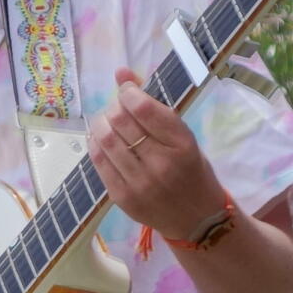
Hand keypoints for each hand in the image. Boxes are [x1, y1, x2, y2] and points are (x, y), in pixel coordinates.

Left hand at [93, 69, 234, 244]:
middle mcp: (160, 164)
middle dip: (114, 107)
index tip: (127, 90)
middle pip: (120, 122)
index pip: (143, 109)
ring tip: (108, 122)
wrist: (196, 219)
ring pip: (105, 140)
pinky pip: (99, 162)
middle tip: (118, 108)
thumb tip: (121, 73)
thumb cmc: (192, 170)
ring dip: (101, 123)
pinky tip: (103, 140)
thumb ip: (154, 107)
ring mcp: (139, 183)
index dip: (128, 92)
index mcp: (181, 144)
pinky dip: (96, 144)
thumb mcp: (183, 136)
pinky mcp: (122, 196)